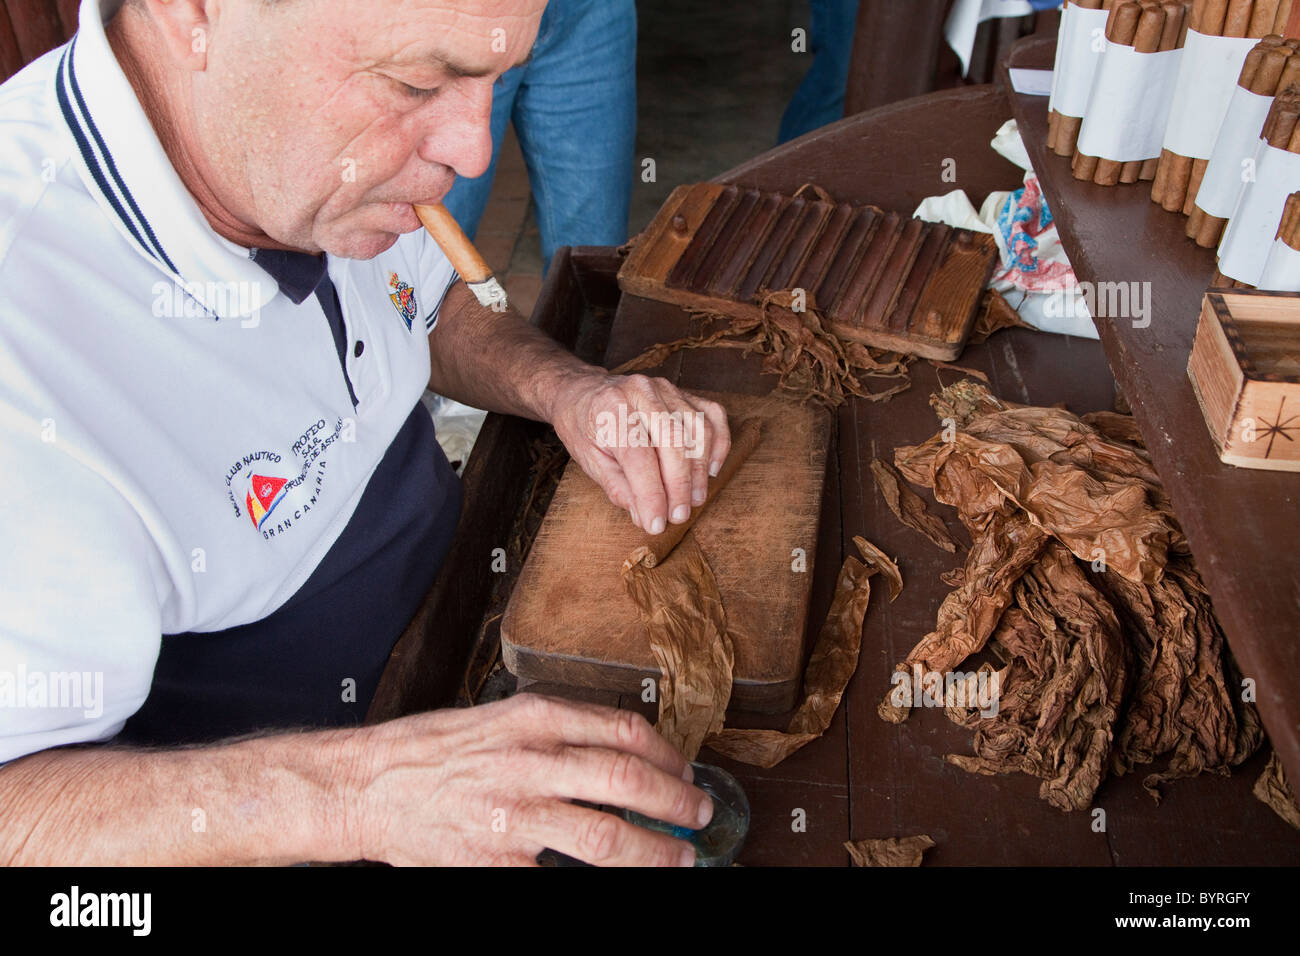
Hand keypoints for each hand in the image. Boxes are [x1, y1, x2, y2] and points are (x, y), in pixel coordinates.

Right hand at [354, 695, 712, 865]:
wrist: (369, 784)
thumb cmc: (431, 751)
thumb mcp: (499, 718)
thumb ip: (556, 730)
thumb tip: (619, 749)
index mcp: (533, 719)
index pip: (623, 730)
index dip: (667, 754)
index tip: (684, 769)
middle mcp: (529, 761)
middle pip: (627, 781)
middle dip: (676, 801)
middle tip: (699, 812)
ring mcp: (514, 815)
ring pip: (607, 837)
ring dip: (655, 851)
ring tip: (678, 857)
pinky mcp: (497, 861)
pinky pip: (561, 879)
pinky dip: (597, 883)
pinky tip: (618, 882)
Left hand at [549, 371, 730, 533]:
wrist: (584, 392)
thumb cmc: (585, 427)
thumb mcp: (589, 460)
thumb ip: (619, 488)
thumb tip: (646, 516)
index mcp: (610, 408)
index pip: (638, 456)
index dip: (651, 494)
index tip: (656, 523)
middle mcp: (641, 391)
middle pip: (673, 441)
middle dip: (679, 486)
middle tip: (679, 515)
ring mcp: (666, 389)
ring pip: (697, 429)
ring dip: (699, 471)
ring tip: (694, 499)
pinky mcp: (684, 393)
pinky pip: (712, 416)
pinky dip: (717, 445)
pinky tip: (709, 470)